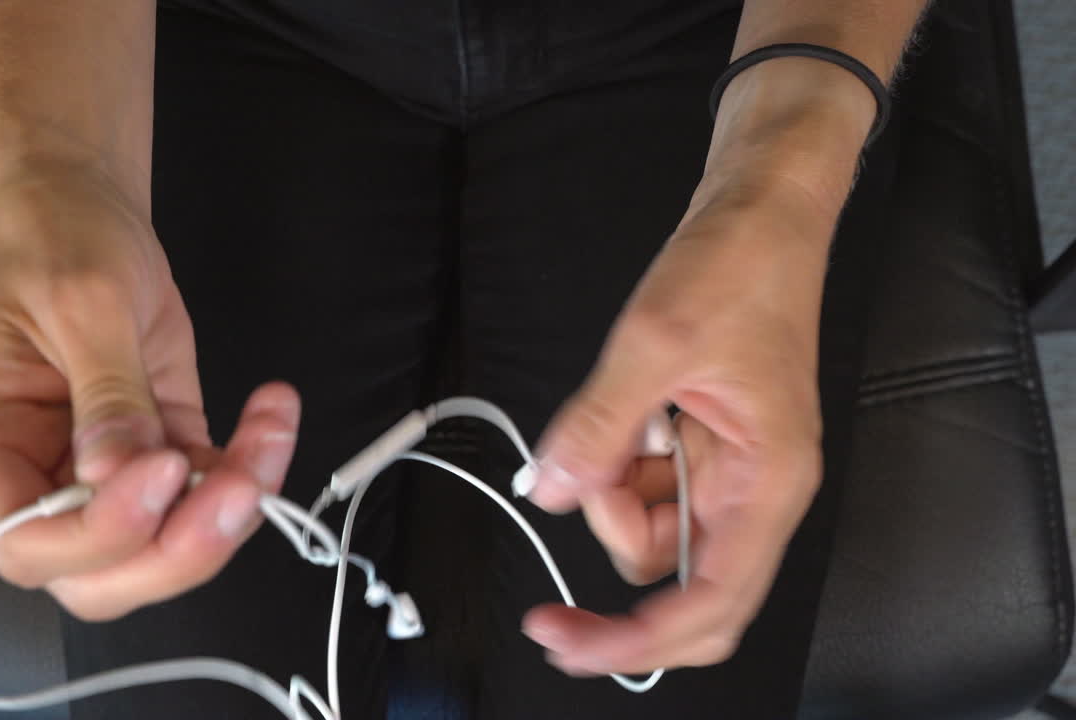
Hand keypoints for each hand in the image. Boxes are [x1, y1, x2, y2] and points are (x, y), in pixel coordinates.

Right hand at [0, 164, 299, 621]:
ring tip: (269, 430)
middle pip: (97, 575)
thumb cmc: (56, 240)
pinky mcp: (159, 450)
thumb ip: (106, 392)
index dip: (98, 533)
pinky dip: (249, 468)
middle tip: (239, 488)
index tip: (162, 471)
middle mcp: (32, 476)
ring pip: (163, 545)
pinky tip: (273, 414)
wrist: (81, 208)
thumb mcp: (83, 300)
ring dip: (230, 508)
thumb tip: (122, 475)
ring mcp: (100, 473)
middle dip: (176, 550)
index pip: (22, 542)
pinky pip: (205, 492)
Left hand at [520, 175, 833, 674]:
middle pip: (676, 577)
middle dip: (615, 551)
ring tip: (615, 415)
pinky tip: (623, 412)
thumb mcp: (655, 340)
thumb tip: (553, 489)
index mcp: (770, 481)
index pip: (714, 604)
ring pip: (650, 529)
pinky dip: (614, 463)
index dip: (640, 641)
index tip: (572, 641)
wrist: (760, 213)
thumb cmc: (740, 266)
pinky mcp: (700, 446)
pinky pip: (644, 485)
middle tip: (568, 513)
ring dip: (609, 491)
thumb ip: (600, 425)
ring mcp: (726, 470)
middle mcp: (755, 489)